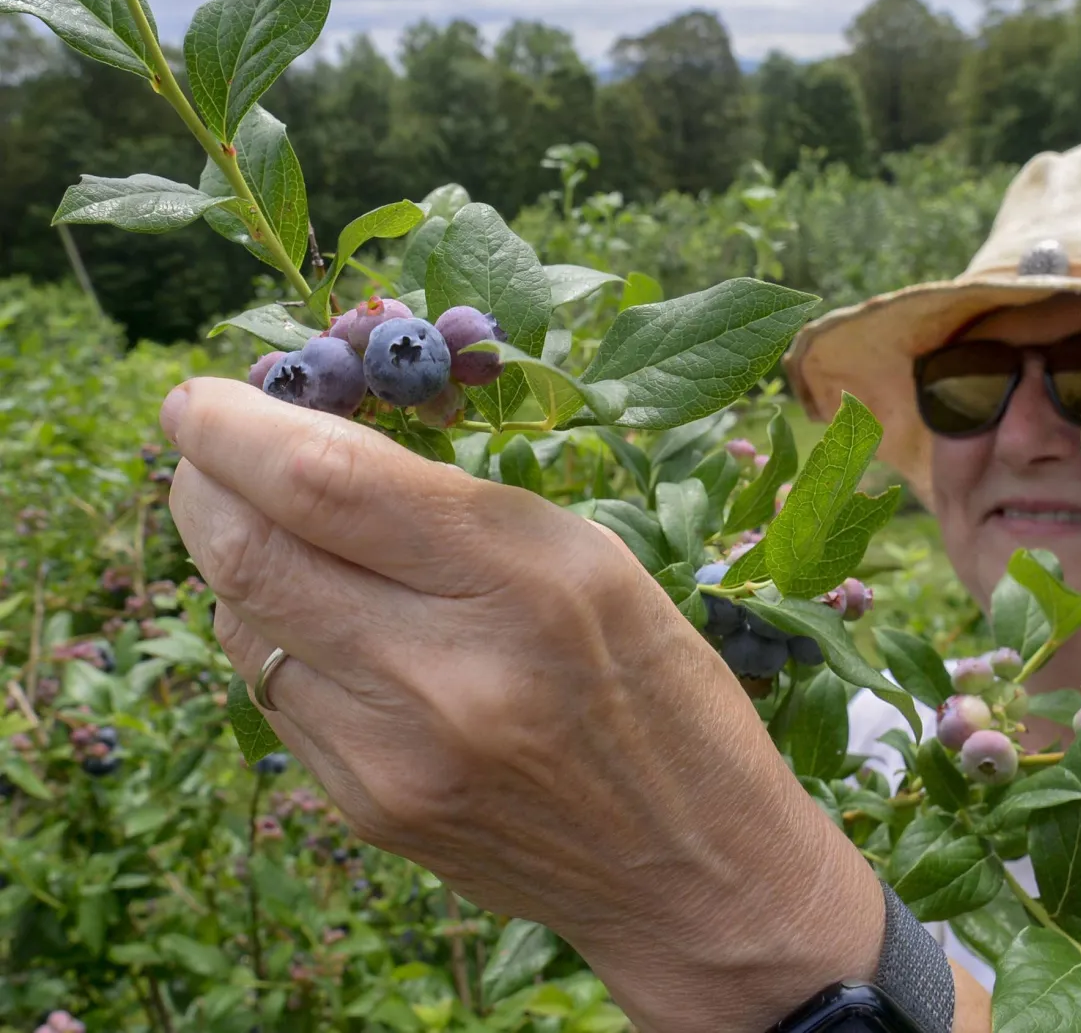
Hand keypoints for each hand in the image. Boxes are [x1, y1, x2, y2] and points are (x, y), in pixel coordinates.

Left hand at [160, 378, 881, 1032]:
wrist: (690, 871)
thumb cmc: (663, 691)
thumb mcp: (590, 558)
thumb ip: (452, 505)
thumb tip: (310, 454)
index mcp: (523, 583)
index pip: (323, 482)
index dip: (234, 426)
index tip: (202, 399)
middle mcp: (443, 675)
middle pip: (247, 552)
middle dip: (200, 480)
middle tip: (208, 447)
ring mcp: (392, 758)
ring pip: (242, 624)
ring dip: (234, 556)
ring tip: (280, 530)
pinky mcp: (367, 811)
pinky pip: (276, 695)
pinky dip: (274, 634)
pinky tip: (323, 621)